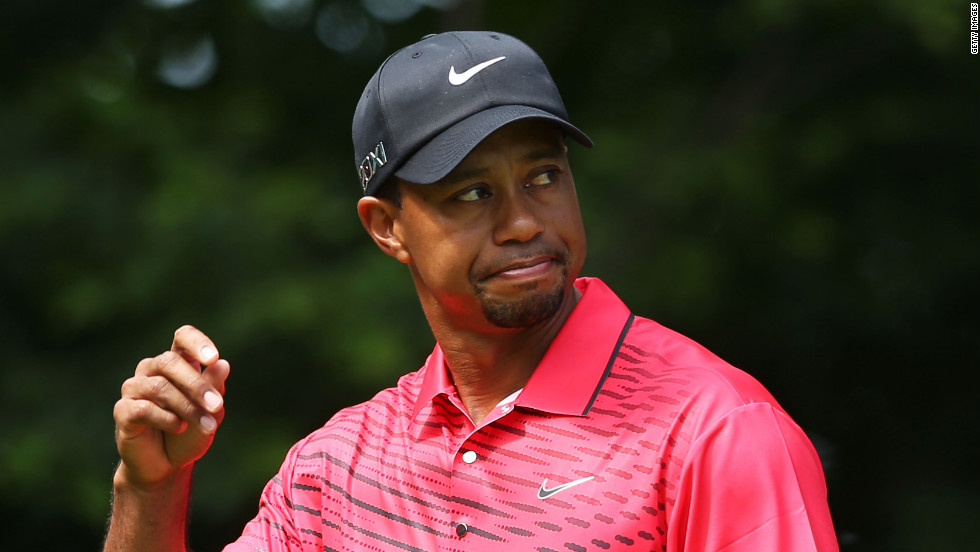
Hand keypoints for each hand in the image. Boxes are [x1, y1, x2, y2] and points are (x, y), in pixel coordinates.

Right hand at [113, 325, 230, 488]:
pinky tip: (179, 427)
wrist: (167, 465)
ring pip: (159, 387)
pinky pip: (143, 408)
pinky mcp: (123, 411)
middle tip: (217, 406)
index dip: (196, 342)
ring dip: (187, 407)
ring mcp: (134, 388)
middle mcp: (151, 369)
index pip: (182, 337)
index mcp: (176, 363)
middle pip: (170, 361)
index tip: (212, 358)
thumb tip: (223, 364)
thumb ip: (214, 387)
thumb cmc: (190, 431)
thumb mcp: (211, 410)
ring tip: (206, 425)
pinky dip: (166, 418)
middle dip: (197, 385)